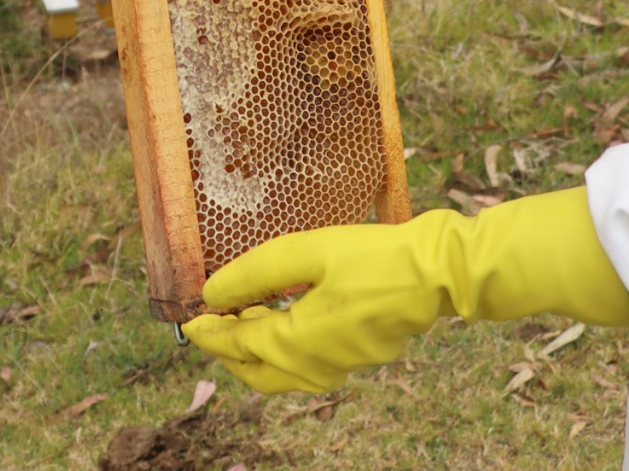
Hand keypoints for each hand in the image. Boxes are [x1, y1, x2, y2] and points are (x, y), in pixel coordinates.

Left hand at [180, 186, 628, 394]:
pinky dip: (283, 352)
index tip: (188, 319)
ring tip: (244, 317)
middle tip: (212, 322)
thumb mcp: (308, 252)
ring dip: (256, 353)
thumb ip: (256, 274)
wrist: (440, 272)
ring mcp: (343, 366)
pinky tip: (285, 319)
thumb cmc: (377, 256)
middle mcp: (319, 365)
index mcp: (302, 340)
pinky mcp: (360, 357)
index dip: (210, 331)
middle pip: (258, 373)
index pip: (241, 344)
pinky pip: (307, 368)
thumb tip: (212, 294)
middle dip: (229, 351)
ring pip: (283, 376)